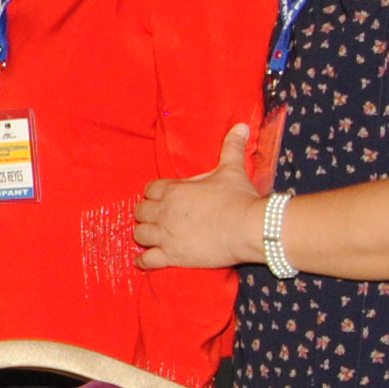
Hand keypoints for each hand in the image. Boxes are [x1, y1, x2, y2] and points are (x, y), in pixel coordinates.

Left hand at [134, 125, 265, 270]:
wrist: (248, 227)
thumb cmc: (238, 197)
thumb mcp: (232, 169)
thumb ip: (231, 147)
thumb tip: (241, 125)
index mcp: (173, 190)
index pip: (150, 190)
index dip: (154, 194)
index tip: (160, 198)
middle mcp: (164, 212)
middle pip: (141, 212)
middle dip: (146, 214)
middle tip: (155, 218)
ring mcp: (165, 235)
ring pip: (140, 235)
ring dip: (144, 235)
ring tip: (149, 237)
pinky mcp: (172, 256)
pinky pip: (148, 261)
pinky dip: (143, 262)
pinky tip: (141, 262)